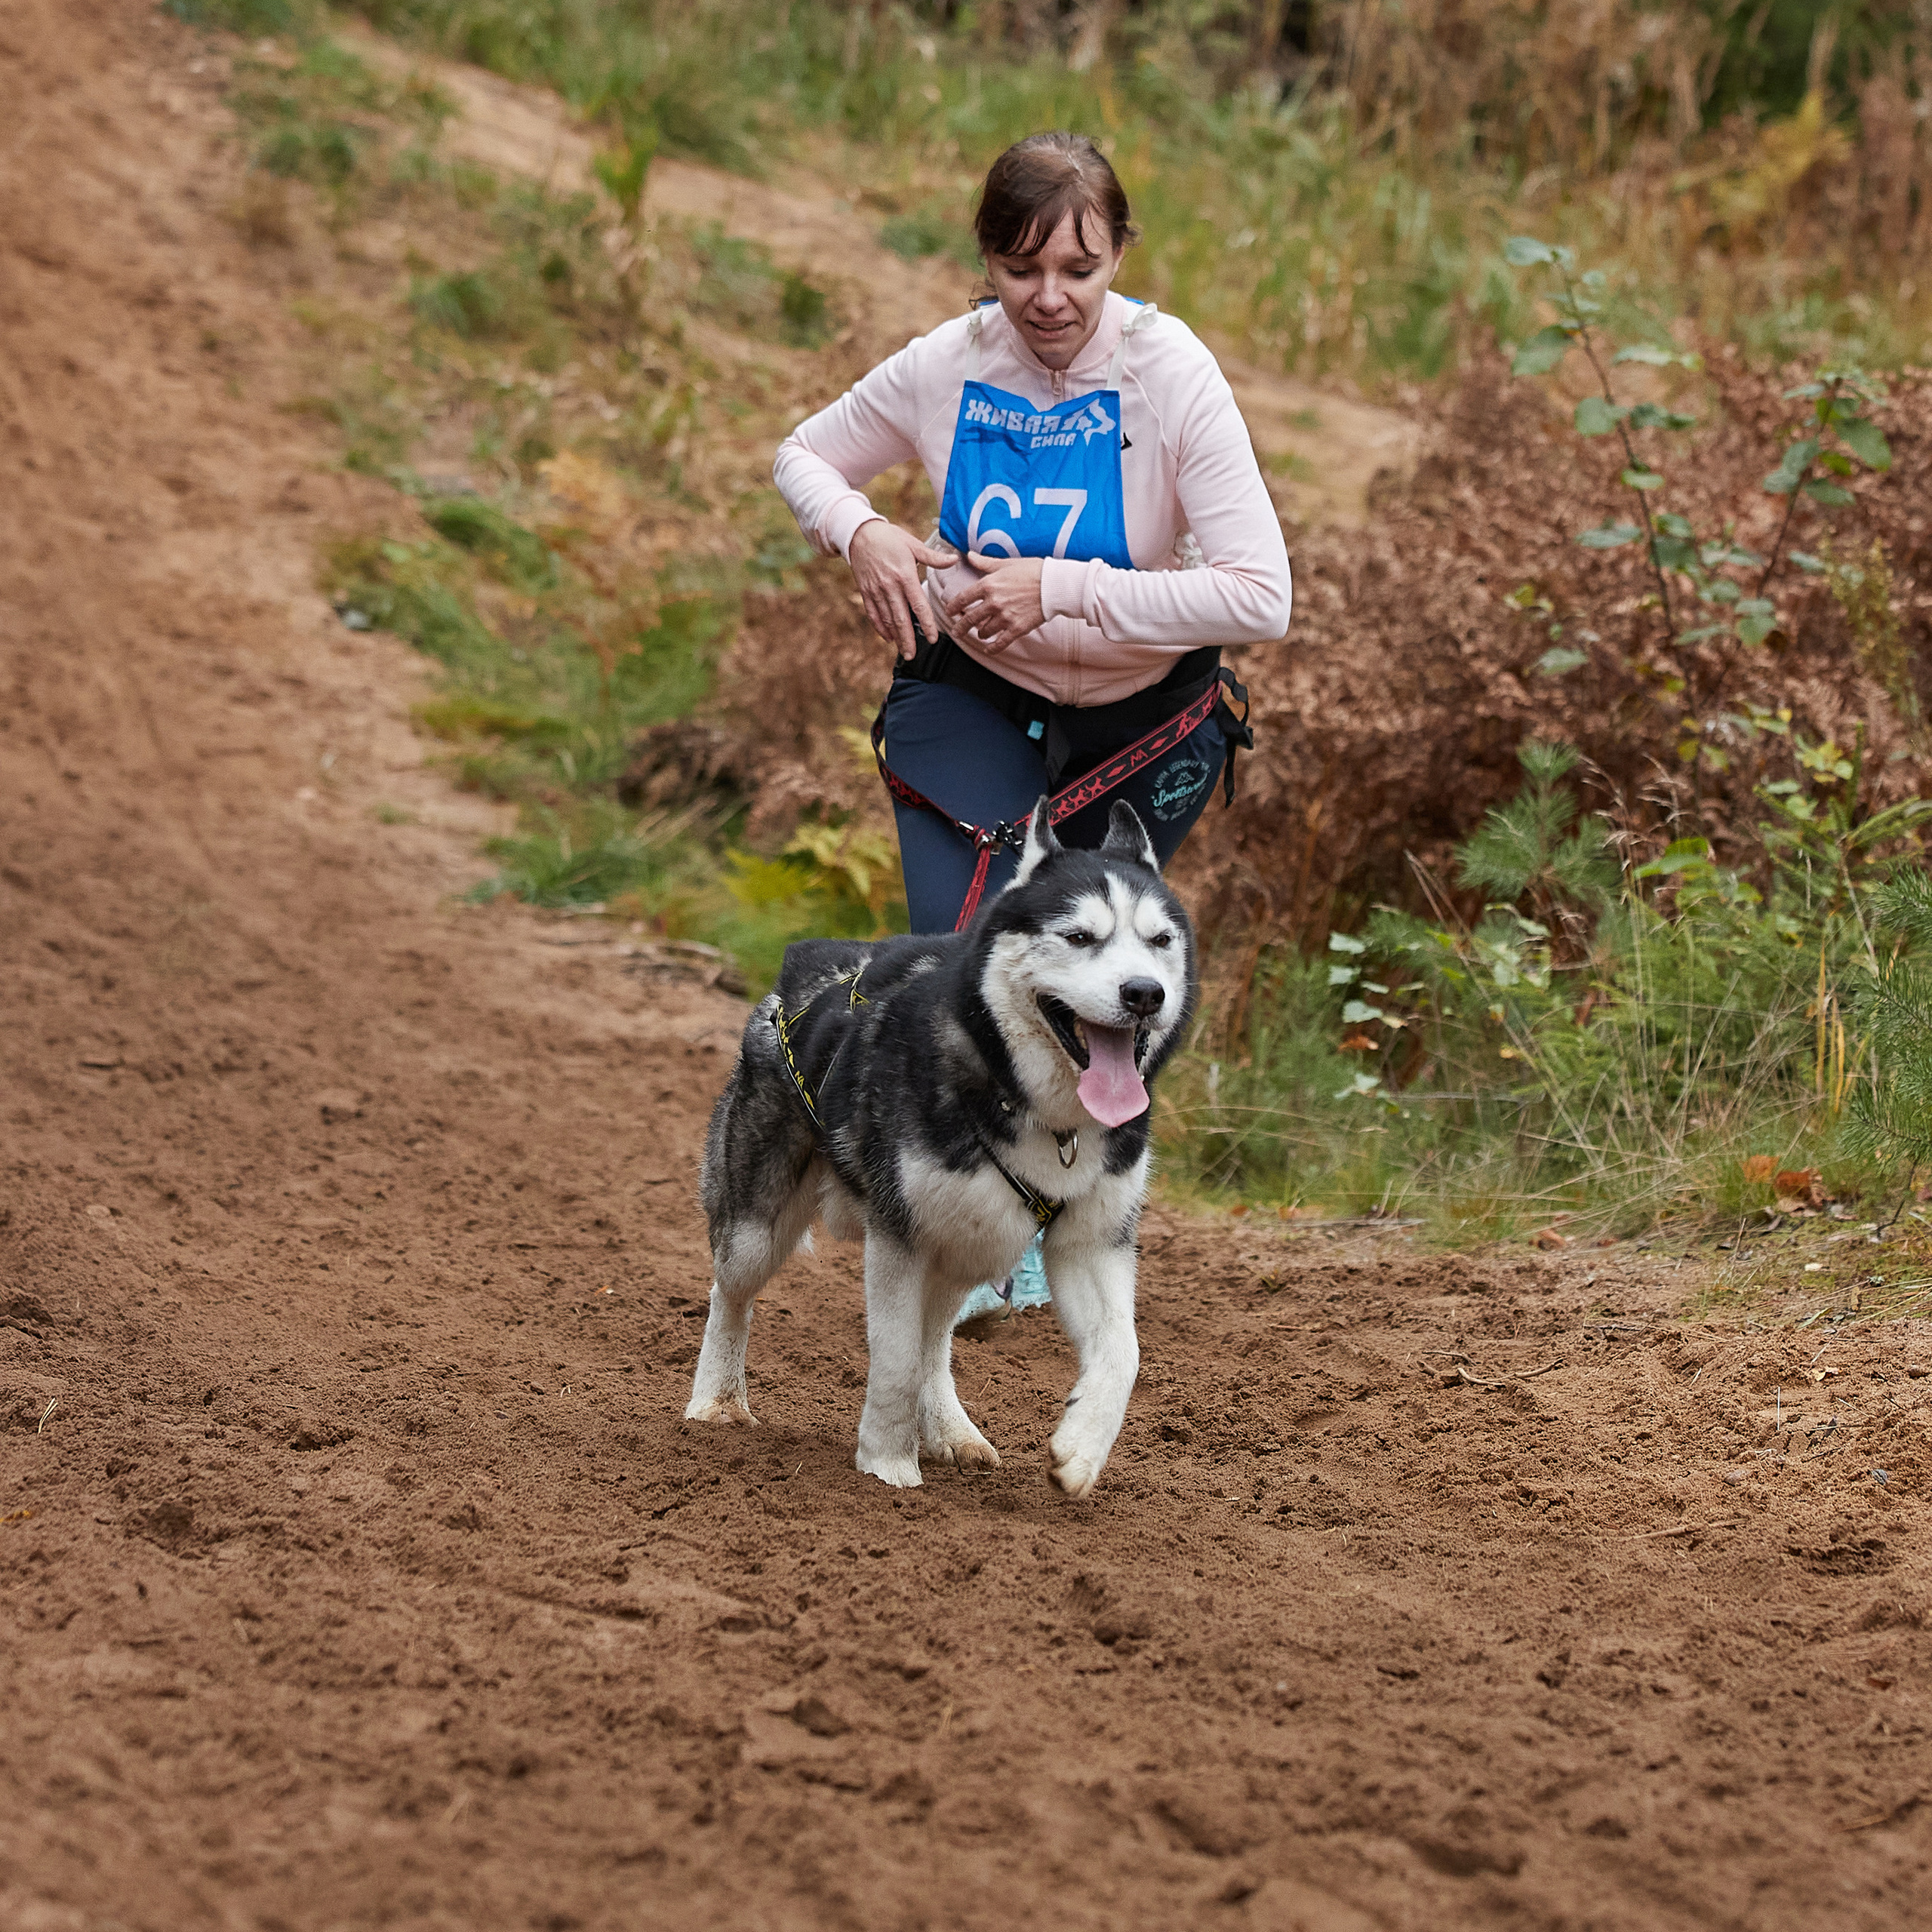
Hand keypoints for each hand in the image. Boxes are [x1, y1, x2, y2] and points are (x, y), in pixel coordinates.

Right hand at [848, 521, 951, 659]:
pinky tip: (888, 637)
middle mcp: (890, 586)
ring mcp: (876, 590)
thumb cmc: (890, 538)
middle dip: (907, 639)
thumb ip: (933, 557)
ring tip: (904, 651)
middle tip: (913, 656)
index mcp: (905, 576)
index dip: (926, 624)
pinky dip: (880, 627)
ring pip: (887, 619)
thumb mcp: (913, 544)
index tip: (932, 639)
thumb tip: (955, 560)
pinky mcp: (865, 591)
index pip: (918, 605)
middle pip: (901, 618)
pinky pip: (873, 613)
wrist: (859, 533)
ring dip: (895, 637)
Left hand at [946, 552, 1045, 655]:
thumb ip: (985, 563)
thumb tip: (970, 556)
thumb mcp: (1006, 563)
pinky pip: (1000, 643)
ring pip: (984, 631)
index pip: (963, 599)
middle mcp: (993, 603)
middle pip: (969, 619)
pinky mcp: (1017, 629)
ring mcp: (1004, 617)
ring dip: (980, 634)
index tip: (950, 611)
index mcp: (988, 585)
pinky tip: (989, 649)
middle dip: (960, 627)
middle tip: (956, 631)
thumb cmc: (1033, 571)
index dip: (953, 607)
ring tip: (980, 634)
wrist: (1055, 585)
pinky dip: (992, 648)